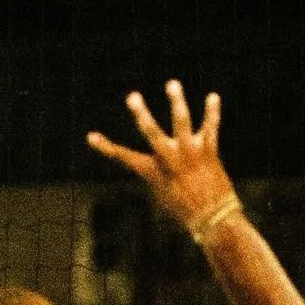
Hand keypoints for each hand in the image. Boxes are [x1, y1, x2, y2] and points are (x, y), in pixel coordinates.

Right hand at [86, 81, 236, 231]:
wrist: (213, 220)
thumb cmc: (186, 210)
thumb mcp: (164, 194)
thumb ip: (160, 172)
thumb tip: (159, 157)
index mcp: (153, 172)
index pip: (124, 157)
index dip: (106, 147)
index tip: (91, 137)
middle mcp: (170, 159)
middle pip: (152, 133)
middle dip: (141, 114)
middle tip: (132, 97)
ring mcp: (189, 154)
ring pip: (181, 122)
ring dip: (176, 102)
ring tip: (171, 84)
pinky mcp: (208, 152)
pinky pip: (210, 128)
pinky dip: (212, 112)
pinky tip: (213, 96)